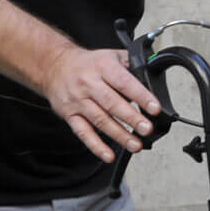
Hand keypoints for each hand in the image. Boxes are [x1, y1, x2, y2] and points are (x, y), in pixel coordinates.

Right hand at [42, 44, 162, 161]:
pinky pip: (83, 133)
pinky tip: (108, 155)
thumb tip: (152, 75)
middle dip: (132, 118)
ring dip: (119, 135)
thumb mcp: (111, 55)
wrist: (55, 66)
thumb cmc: (87, 64)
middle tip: (147, 129)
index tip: (154, 108)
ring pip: (100, 120)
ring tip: (136, 145)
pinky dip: (96, 146)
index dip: (141, 96)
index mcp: (103, 67)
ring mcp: (78, 101)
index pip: (124, 83)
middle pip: (112, 104)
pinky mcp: (70, 115)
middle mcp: (89, 84)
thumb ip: (131, 64)